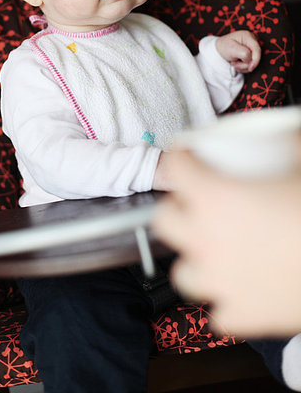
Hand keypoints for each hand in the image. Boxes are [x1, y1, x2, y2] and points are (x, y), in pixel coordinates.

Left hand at [151, 146, 300, 336]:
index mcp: (215, 198)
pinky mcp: (243, 316)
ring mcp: (221, 282)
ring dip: (195, 258)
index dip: (180, 156)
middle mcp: (206, 241)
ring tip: (216, 249)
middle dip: (177, 208)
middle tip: (198, 202)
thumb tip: (289, 134)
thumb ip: (291, 141)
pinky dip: (226, 300)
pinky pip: (218, 313)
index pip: (176, 168)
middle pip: (163, 220)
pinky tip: (242, 288)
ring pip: (183, 272)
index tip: (187, 156)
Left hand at [215, 30, 260, 72]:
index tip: (250, 68)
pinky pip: (250, 64)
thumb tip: (251, 60)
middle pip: (255, 57)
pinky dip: (243, 67)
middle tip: (234, 63)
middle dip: (245, 64)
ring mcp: (252, 48)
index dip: (255, 60)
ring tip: (234, 62)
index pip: (257, 49)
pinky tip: (237, 63)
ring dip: (243, 66)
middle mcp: (252, 41)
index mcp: (248, 36)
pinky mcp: (251, 54)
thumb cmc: (224, 47)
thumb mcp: (232, 49)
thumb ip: (244, 53)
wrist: (219, 50)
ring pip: (253, 62)